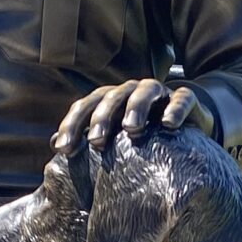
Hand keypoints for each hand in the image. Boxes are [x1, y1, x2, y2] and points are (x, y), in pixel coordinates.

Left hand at [52, 79, 215, 155]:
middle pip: (113, 97)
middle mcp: (132, 92)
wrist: (187, 121)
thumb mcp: (115, 136)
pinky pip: (182, 98)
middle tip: (96, 141)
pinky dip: (175, 109)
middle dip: (102, 117)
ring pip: (145, 91)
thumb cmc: (145, 131)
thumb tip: (53, 145)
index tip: (63, 150)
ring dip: (137, 107)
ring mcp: (160, 93)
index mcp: (111, 100)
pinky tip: (168, 124)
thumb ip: (87, 138)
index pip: (86, 106)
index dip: (72, 125)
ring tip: (131, 128)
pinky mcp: (185, 98)